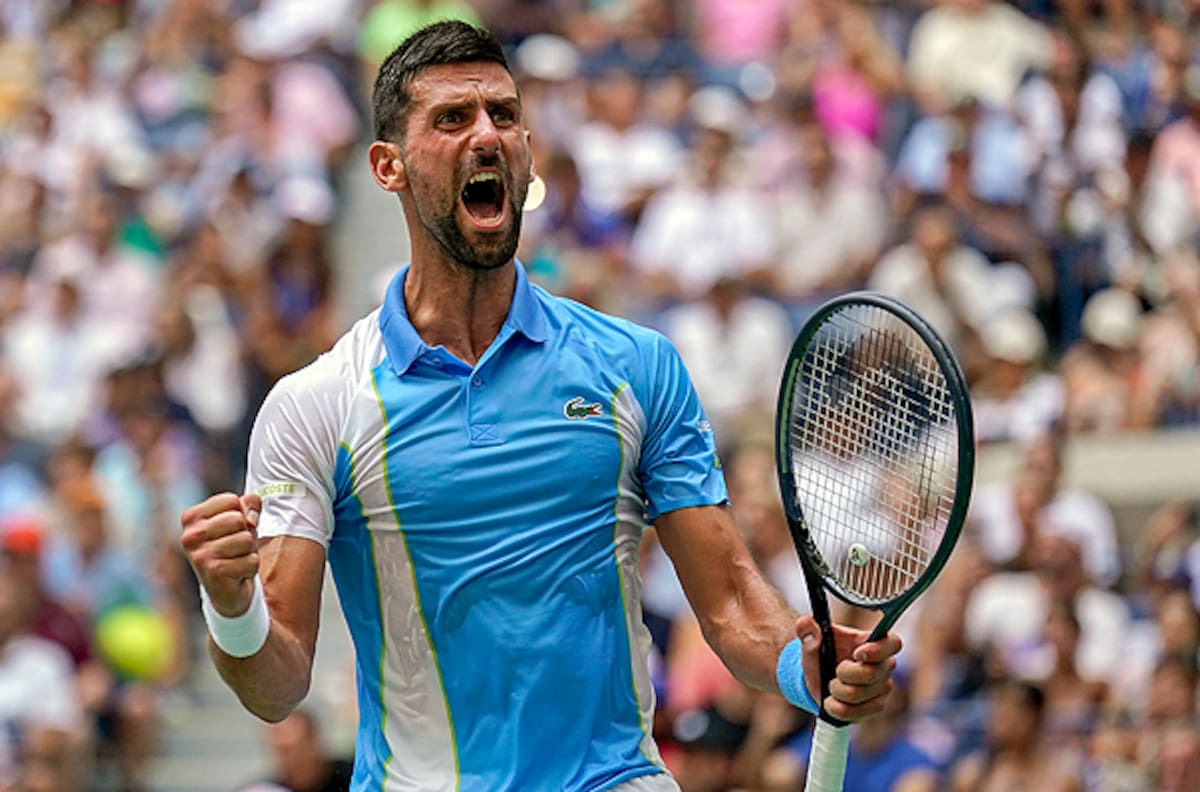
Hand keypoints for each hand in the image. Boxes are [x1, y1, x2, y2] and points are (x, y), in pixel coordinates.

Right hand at [180, 492, 262, 616]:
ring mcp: (200, 555)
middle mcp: (190, 536)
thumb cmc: (232, 548)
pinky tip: (237, 574)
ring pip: (246, 540)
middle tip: (235, 548)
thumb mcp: (241, 521)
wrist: (226, 590)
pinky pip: (251, 560)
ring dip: (249, 552)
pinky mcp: (214, 572)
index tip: (231, 530)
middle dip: (246, 534)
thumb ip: (249, 505)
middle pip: (239, 519)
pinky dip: (250, 567)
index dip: (241, 514)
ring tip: (236, 560)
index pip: (232, 500)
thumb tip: (252, 510)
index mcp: (191, 518)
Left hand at [796, 615, 900, 721]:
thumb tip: (805, 624)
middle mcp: (885, 665)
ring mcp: (883, 688)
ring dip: (836, 690)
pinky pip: (854, 713)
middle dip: (843, 673)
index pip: (892, 643)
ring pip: (858, 695)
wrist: (819, 677)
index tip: (856, 653)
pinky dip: (836, 707)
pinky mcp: (875, 707)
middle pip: (870, 674)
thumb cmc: (821, 653)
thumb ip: (807, 629)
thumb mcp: (811, 638)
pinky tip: (831, 700)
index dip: (877, 650)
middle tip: (835, 670)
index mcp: (874, 642)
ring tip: (831, 684)